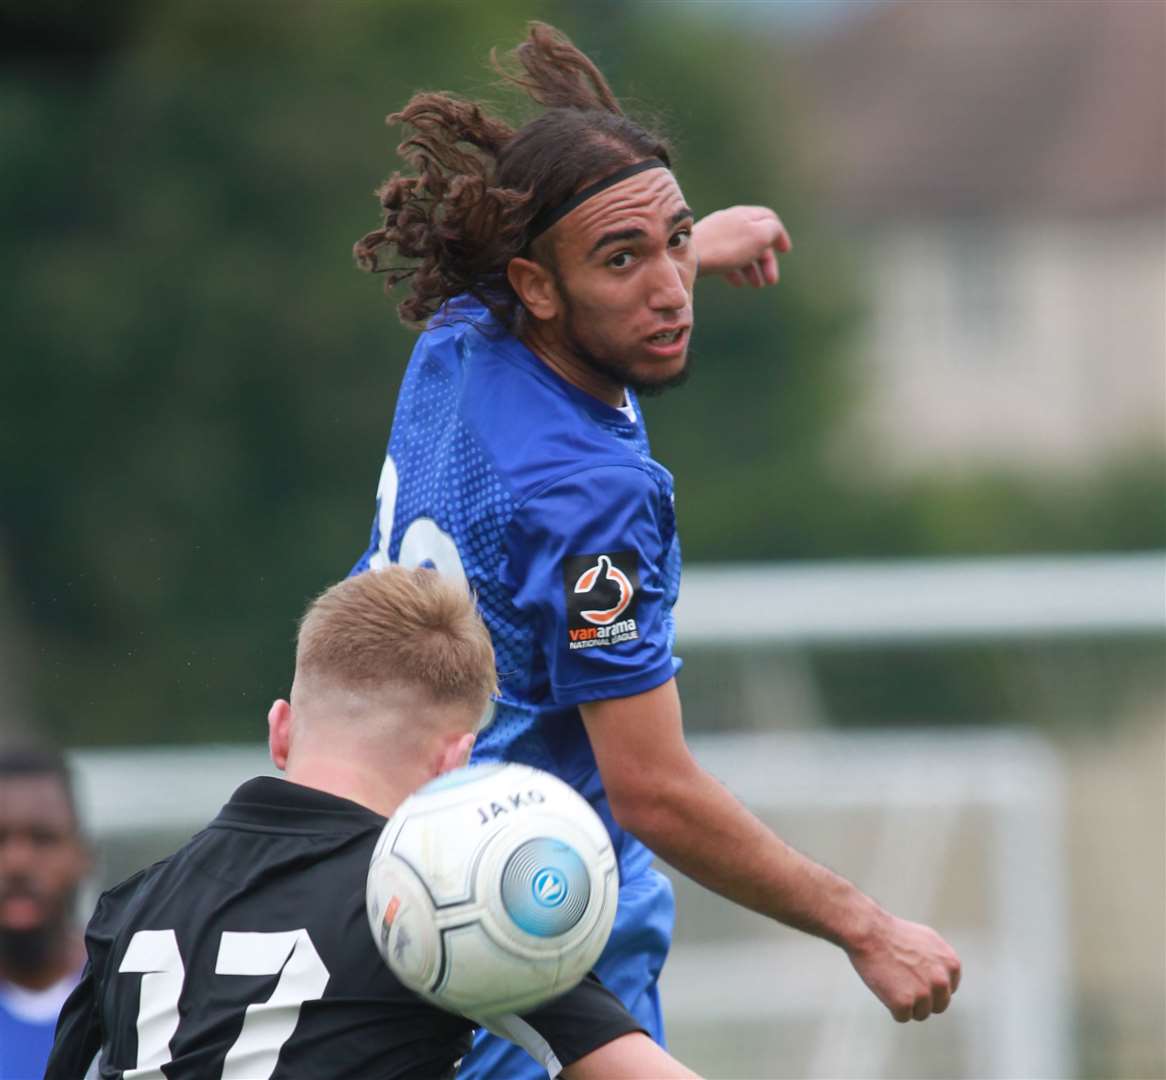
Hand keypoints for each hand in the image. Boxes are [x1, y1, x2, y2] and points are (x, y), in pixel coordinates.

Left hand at [691, 205, 790, 286]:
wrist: (685, 256)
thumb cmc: (726, 247)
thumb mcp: (759, 236)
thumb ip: (773, 230)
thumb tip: (774, 232)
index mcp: (744, 214)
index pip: (768, 218)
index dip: (779, 234)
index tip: (785, 251)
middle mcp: (729, 221)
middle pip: (754, 238)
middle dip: (766, 260)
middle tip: (772, 281)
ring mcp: (715, 235)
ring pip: (740, 251)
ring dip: (752, 269)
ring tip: (756, 285)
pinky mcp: (703, 250)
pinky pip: (724, 259)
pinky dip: (735, 271)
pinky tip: (737, 283)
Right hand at [847, 913, 961, 1021]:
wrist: (869, 932)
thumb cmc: (893, 933)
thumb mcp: (928, 941)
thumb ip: (941, 962)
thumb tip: (945, 978)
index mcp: (952, 965)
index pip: (948, 990)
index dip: (929, 984)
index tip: (914, 974)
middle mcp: (942, 981)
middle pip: (937, 1006)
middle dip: (921, 998)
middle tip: (902, 980)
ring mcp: (924, 994)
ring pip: (920, 1014)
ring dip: (906, 1003)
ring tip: (892, 981)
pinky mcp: (904, 1003)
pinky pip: (902, 1017)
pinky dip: (891, 1006)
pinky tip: (885, 987)